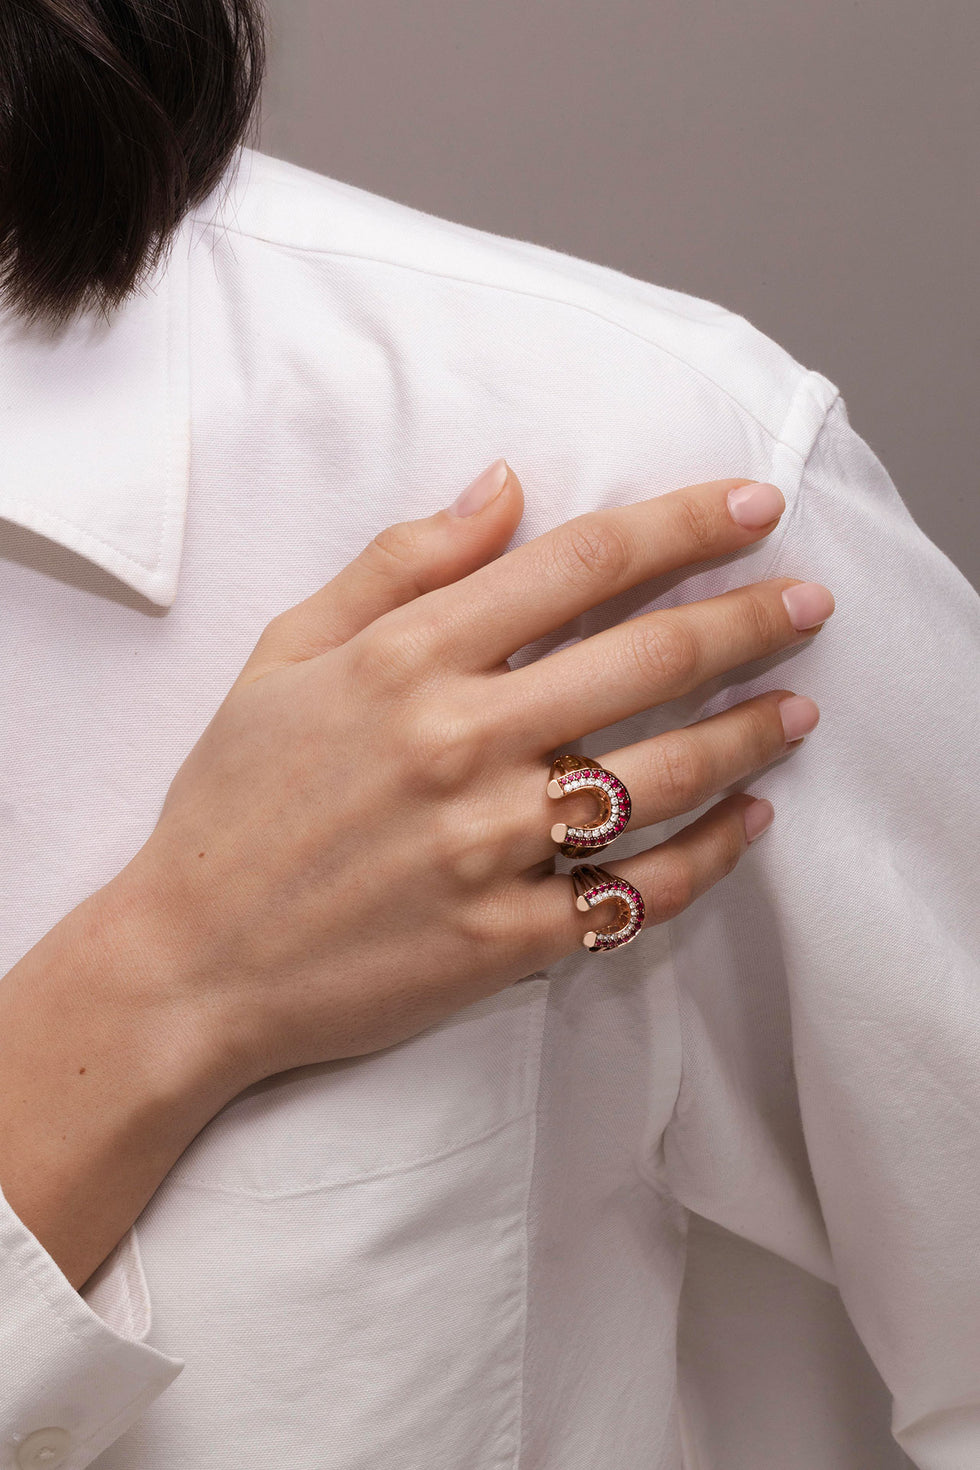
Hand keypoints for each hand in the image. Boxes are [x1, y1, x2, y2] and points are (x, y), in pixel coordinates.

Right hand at [113, 461, 832, 1090]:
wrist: (192, 961)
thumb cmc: (234, 801)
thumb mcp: (287, 654)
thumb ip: (399, 563)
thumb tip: (504, 483)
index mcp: (409, 660)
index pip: (581, 565)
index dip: (683, 526)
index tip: (752, 509)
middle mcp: (462, 744)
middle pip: (647, 658)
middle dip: (749, 618)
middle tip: (811, 602)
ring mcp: (490, 848)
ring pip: (665, 775)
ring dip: (751, 734)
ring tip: (800, 708)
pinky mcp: (506, 939)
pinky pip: (640, 895)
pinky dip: (712, 858)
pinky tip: (750, 822)